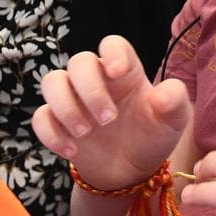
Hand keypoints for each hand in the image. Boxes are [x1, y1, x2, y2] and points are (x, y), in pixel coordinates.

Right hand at [33, 35, 190, 190]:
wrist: (132, 171)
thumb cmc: (153, 136)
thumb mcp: (173, 122)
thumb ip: (174, 103)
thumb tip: (162, 95)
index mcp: (124, 71)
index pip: (112, 44)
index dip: (112, 52)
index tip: (118, 73)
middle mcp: (95, 80)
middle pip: (79, 61)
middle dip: (90, 89)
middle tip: (108, 119)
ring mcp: (73, 100)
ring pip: (52, 82)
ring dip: (65, 106)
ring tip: (85, 132)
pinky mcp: (57, 123)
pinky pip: (41, 117)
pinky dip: (51, 133)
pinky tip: (72, 150)